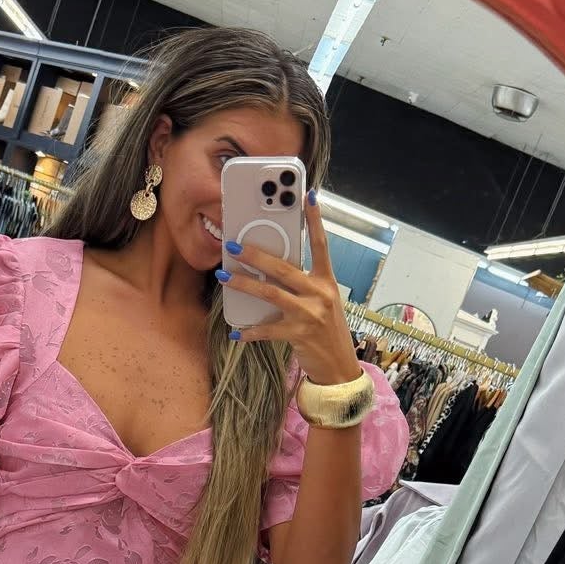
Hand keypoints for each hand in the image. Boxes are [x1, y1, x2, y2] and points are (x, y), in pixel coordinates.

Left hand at [217, 191, 362, 386]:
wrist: (339, 367)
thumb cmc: (327, 332)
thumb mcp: (322, 303)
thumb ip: (303, 286)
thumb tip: (273, 271)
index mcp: (326, 281)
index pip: (322, 244)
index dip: (315, 219)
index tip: (308, 195)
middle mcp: (320, 294)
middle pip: (284, 268)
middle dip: (256, 255)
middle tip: (234, 245)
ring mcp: (310, 314)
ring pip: (271, 293)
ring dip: (244, 284)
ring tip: (225, 276)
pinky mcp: (299, 334)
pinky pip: (267, 330)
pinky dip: (250, 332)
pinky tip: (236, 332)